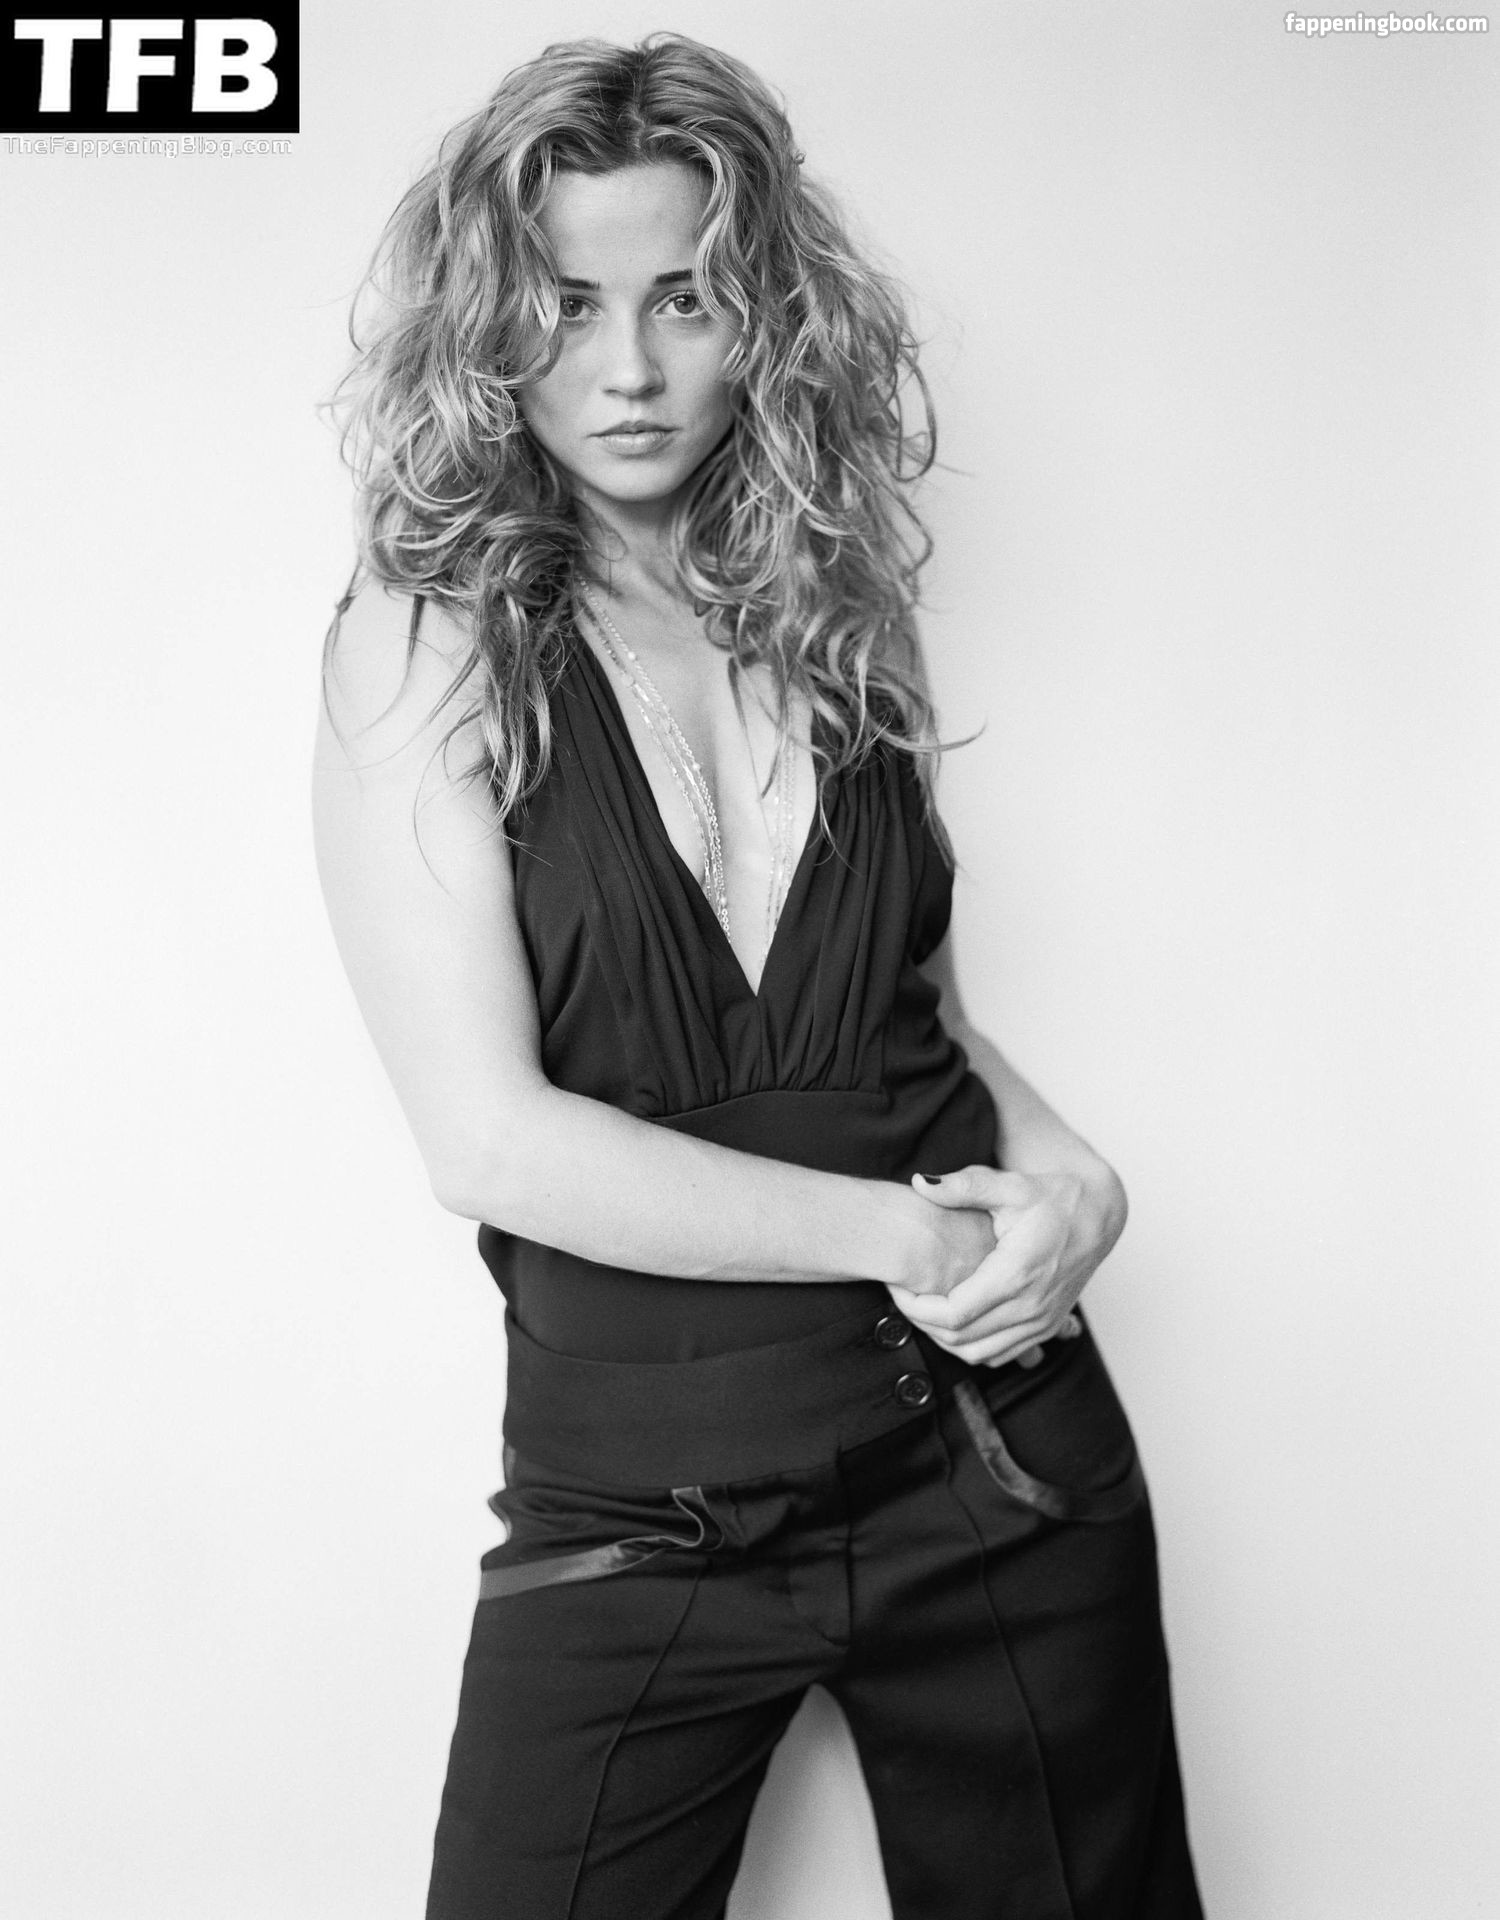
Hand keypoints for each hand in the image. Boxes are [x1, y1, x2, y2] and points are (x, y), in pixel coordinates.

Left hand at [888, 1163, 1125, 1367]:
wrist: (1099, 1215)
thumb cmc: (1053, 1198)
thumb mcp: (1009, 1184)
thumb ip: (963, 1185)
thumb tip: (920, 1183)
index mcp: (1016, 1273)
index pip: (952, 1313)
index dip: (915, 1307)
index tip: (897, 1288)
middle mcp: (1030, 1306)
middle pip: (960, 1339)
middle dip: (923, 1323)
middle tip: (903, 1297)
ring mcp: (1042, 1322)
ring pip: (979, 1355)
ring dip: (945, 1340)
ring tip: (924, 1309)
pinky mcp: (1048, 1328)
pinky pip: (1001, 1355)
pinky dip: (972, 1347)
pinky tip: (956, 1321)